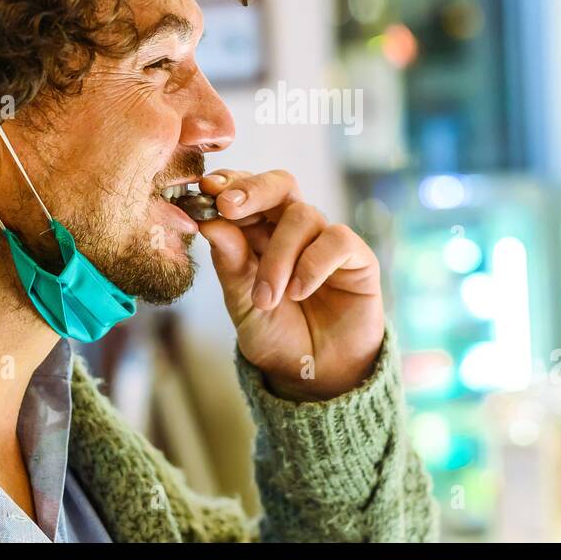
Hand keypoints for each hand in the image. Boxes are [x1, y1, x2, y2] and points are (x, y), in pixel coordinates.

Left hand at [196, 170, 383, 400]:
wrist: (317, 376)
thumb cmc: (277, 335)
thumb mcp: (242, 303)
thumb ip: (230, 263)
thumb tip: (210, 223)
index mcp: (259, 232)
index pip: (246, 191)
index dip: (227, 183)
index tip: (204, 191)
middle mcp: (293, 229)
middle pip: (279, 184)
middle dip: (252, 190)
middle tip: (227, 206)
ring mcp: (325, 240)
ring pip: (302, 216)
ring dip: (278, 256)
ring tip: (267, 298)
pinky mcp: (356, 257)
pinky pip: (336, 240)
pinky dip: (312, 264)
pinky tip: (300, 292)